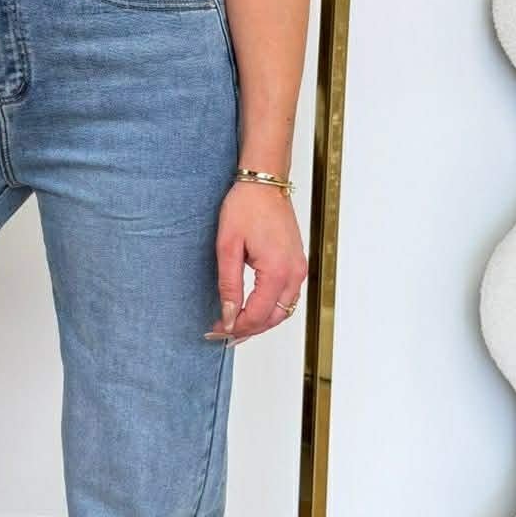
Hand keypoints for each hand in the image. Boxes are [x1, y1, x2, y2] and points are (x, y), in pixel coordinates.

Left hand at [203, 182, 307, 343]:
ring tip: (236, 326)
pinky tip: (253, 309)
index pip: (258, 314)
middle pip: (275, 318)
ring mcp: (298, 267)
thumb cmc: (246, 206)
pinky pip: (288, 296)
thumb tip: (228, 314)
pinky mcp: (297, 262)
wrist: (264, 182)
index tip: (217, 330)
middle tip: (223, 334)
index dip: (237, 327)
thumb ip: (229, 285)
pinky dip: (271, 308)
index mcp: (277, 270)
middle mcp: (294, 272)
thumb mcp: (228, 246)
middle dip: (249, 329)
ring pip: (284, 310)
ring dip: (261, 321)